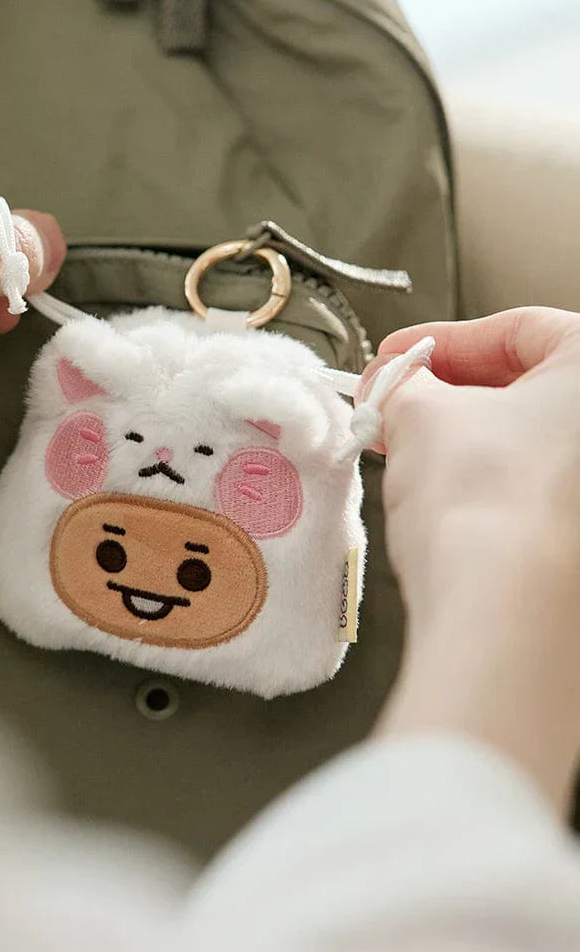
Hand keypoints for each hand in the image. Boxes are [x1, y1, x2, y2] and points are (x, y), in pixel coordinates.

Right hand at [367, 307, 579, 810]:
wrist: (508, 622)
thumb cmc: (486, 507)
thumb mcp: (420, 417)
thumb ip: (400, 385)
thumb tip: (390, 382)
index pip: (519, 329)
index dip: (440, 341)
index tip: (395, 358)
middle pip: (528, 390)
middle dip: (448, 396)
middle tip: (393, 407)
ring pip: (530, 448)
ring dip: (464, 443)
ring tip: (404, 455)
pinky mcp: (578, 549)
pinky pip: (534, 495)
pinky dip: (487, 487)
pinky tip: (441, 501)